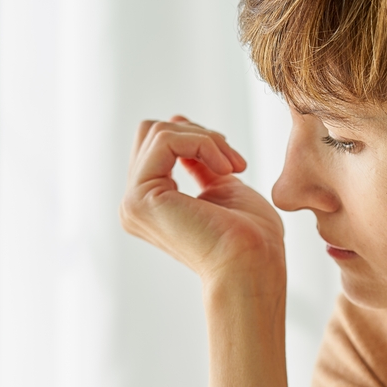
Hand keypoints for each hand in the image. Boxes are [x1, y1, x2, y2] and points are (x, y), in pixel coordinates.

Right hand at [119, 116, 284, 285]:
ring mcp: (133, 202)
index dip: (198, 139)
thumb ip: (198, 160)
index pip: (159, 144)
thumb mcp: (221, 185)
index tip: (233, 161)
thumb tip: (176, 121)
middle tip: (233, 161)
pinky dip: (202, 144)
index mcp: (151, 203)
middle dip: (198, 135)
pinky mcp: (140, 198)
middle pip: (151, 132)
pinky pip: (166, 141)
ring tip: (234, 166)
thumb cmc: (251, 237)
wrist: (254, 266)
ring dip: (206, 140)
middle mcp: (135, 204)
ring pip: (159, 132)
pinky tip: (226, 169)